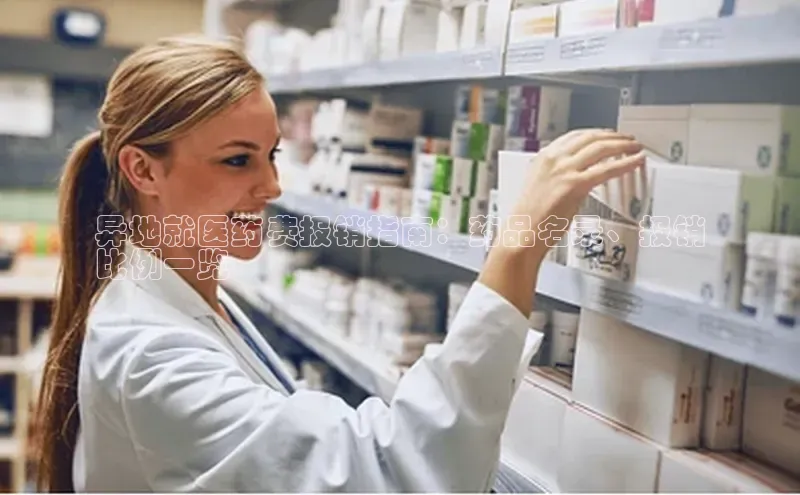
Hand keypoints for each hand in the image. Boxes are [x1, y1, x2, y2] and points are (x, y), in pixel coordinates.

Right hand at [509, 129, 644, 241]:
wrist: (521, 234)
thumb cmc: (529, 219)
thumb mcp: (538, 186)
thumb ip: (556, 175)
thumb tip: (577, 175)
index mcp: (543, 157)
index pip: (574, 136)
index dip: (596, 133)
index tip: (607, 135)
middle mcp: (553, 159)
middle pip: (590, 137)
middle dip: (613, 136)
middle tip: (627, 139)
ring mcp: (564, 170)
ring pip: (601, 148)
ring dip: (623, 145)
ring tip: (635, 147)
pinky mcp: (575, 185)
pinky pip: (607, 169)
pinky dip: (625, 163)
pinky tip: (635, 161)